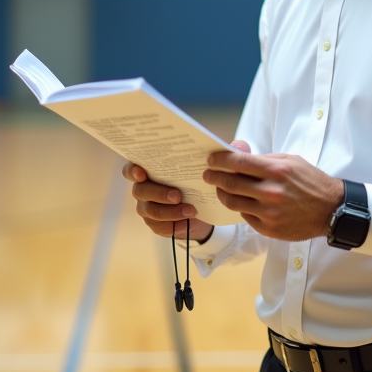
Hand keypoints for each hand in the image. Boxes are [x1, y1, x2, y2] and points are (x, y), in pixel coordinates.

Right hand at [123, 139, 250, 242]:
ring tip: (190, 209)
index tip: (143, 171)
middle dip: (158, 192)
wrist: (204, 208)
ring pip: (149, 210)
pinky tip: (188, 220)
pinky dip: (173, 223)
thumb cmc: (201, 181)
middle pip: (139, 190)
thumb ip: (225, 156)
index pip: (132, 168)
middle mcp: (144, 188)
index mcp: (151, 170)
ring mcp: (148, 207)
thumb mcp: (214, 167)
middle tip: (178, 194)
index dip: (133, 170)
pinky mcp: (156, 225)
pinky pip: (159, 226)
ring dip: (168, 210)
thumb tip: (239, 145)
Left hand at [204, 151, 342, 240]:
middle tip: (207, 174)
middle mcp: (271, 192)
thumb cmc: (310, 181)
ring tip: (220, 188)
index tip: (211, 160)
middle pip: (230, 183)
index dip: (220, 160)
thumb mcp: (291, 161)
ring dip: (222, 193)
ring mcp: (269, 212)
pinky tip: (240, 202)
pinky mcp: (270, 228)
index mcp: (277, 170)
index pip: (239, 162)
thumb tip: (239, 155)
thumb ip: (265, 159)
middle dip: (214, 177)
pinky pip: (245, 216)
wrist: (331, 209)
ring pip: (233, 202)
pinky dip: (240, 207)